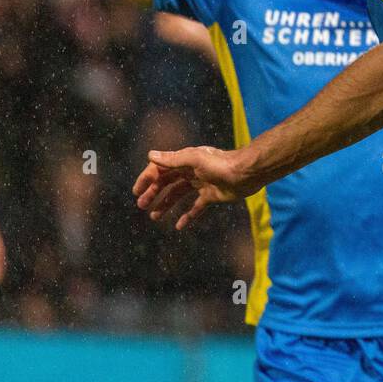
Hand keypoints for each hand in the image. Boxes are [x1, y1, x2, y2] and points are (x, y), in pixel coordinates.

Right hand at [133, 146, 249, 229]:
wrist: (246, 174)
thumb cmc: (220, 164)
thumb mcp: (194, 159)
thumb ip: (172, 159)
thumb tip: (150, 155)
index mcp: (185, 161)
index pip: (161, 169)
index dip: (147, 179)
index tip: (136, 192)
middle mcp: (192, 171)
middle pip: (168, 182)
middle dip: (154, 193)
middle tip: (142, 206)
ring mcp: (202, 184)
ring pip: (179, 195)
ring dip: (166, 205)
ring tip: (154, 217)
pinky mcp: (212, 196)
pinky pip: (196, 207)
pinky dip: (187, 216)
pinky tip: (178, 226)